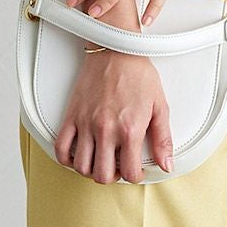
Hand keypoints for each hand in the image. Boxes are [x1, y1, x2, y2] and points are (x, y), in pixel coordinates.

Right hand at [54, 50, 172, 183]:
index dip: (136, 176)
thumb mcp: (159, 105)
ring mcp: (86, 123)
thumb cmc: (138, 73)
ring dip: (91, 170)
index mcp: (129, 129)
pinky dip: (66, 159)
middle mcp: (106, 129)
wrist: (117, 49)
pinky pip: (60, 148)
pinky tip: (79, 154)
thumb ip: (163, 138)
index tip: (136, 171)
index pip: (129, 172)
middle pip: (102, 175)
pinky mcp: (72, 115)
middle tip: (119, 166)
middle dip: (113, 176)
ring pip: (81, 166)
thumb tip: (166, 164)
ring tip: (101, 159)